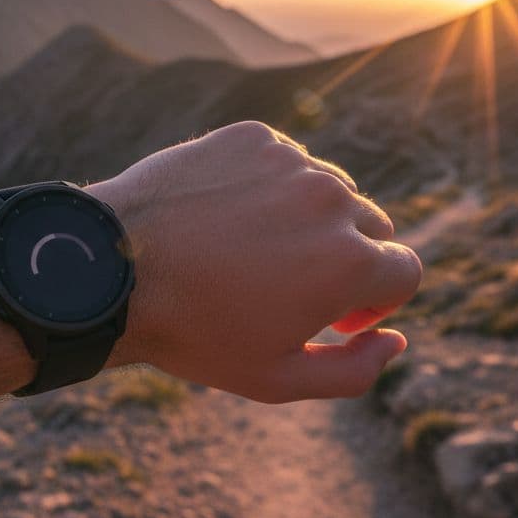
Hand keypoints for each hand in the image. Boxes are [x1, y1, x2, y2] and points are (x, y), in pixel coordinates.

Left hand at [91, 121, 421, 402]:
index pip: (405, 272)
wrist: (112, 271)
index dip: (375, 303)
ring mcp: (292, 162)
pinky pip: (286, 163)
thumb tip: (398, 341)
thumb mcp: (278, 379)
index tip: (335, 316)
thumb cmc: (195, 333)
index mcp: (352, 263)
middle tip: (290, 288)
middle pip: (372, 229)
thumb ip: (354, 371)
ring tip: (253, 253)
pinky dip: (271, 188)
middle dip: (347, 261)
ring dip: (310, 221)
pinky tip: (228, 218)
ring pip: (329, 192)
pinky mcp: (253, 138)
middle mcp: (332, 201)